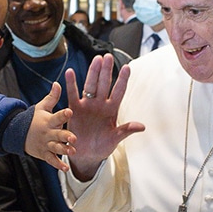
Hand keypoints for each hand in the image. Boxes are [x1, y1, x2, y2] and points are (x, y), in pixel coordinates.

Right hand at [25, 81, 75, 171]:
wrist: (18, 133)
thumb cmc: (34, 119)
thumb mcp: (42, 107)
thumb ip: (52, 97)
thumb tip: (58, 83)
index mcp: (49, 121)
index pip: (57, 116)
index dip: (63, 114)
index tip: (70, 111)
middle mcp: (48, 133)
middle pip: (58, 134)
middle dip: (65, 136)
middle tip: (73, 138)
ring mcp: (46, 144)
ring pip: (56, 148)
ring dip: (63, 150)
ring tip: (72, 152)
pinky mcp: (44, 154)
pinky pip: (51, 160)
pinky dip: (58, 165)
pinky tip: (66, 168)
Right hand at [65, 54, 144, 180]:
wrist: (86, 155)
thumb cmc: (102, 146)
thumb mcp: (115, 139)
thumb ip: (126, 130)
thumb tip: (142, 126)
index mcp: (112, 110)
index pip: (119, 92)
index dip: (122, 80)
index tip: (127, 67)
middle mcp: (100, 105)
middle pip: (104, 84)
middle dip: (106, 71)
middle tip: (107, 56)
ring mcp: (87, 106)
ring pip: (90, 86)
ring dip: (93, 73)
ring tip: (96, 59)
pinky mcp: (75, 110)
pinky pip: (73, 95)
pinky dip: (71, 84)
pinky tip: (70, 72)